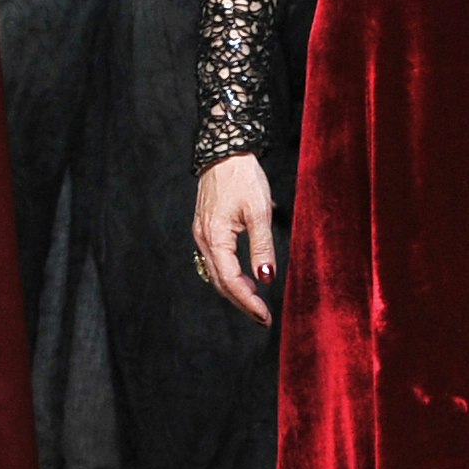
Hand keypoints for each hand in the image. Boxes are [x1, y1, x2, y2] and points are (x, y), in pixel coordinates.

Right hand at [192, 154, 277, 323]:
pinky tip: (245, 277)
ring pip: (216, 274)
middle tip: (263, 317)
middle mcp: (203, 240)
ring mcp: (202, 234)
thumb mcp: (259, 211)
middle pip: (221, 282)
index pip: (231, 281)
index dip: (248, 301)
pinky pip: (215, 261)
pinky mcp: (205, 229)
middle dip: (242, 302)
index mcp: (214, 237)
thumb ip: (262, 247)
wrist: (224, 151)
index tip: (266, 316)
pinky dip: (230, 275)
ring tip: (257, 302)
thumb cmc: (242, 177)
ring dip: (236, 290)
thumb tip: (267, 279)